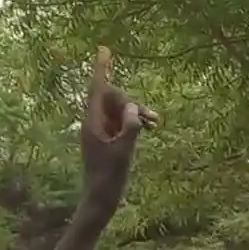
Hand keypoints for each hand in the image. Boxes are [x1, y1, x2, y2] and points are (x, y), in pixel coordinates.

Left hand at [78, 47, 156, 211]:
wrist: (100, 200)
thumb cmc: (109, 179)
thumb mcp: (123, 153)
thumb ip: (130, 128)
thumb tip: (133, 107)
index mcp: (92, 124)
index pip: (98, 90)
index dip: (102, 69)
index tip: (104, 49)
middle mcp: (94, 124)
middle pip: (113, 98)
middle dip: (132, 103)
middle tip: (152, 119)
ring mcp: (100, 131)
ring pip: (120, 110)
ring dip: (137, 113)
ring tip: (156, 124)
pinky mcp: (107, 139)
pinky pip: (121, 121)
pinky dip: (135, 122)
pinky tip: (151, 127)